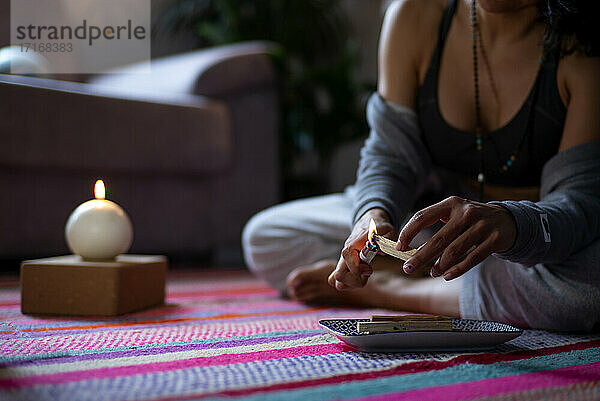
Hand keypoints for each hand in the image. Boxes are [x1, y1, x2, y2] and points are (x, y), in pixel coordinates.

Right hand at [328, 208, 395, 289]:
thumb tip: (380, 251)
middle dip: (355, 281)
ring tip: (363, 276)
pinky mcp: (343, 267)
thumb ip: (386, 238)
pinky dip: (349, 284)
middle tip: (367, 273)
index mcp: (353, 243)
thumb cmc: (378, 228)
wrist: (368, 223)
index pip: (348, 260)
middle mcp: (345, 253)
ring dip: (351, 284)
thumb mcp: (386, 229)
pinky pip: (338, 281)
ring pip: (335, 281)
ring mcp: (342, 261)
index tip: (370, 268)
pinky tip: (360, 277)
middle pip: (338, 276)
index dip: (359, 268)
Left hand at [397, 196, 515, 280]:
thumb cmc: (471, 220)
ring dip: (439, 265)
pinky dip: (457, 269)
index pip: (423, 216)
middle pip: (438, 239)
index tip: (399, 247)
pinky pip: (472, 258)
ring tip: (431, 272)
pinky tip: (446, 275)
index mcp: (451, 204)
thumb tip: (409, 247)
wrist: (507, 220)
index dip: (408, 232)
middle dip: (420, 256)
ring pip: (454, 250)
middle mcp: (466, 212)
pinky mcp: (494, 240)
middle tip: (408, 267)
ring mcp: (482, 226)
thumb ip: (435, 224)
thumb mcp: (454, 214)